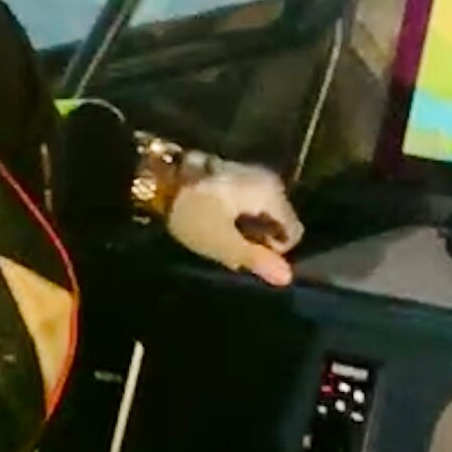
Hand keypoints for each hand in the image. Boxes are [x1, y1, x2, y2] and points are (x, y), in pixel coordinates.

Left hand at [168, 159, 300, 286]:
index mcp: (271, 193)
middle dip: (259, 241)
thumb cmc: (192, 212)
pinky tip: (215, 220)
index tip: (244, 255)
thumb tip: (288, 278)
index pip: (294, 234)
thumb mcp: (222, 242)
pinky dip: (237, 217)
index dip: (273, 251)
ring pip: (264, 215)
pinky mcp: (235, 174)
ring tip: (219, 235)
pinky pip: (250, 204)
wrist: (158, 175)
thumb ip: (256, 259)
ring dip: (247, 230)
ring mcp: (252, 173)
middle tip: (228, 247)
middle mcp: (269, 179)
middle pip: (279, 223)